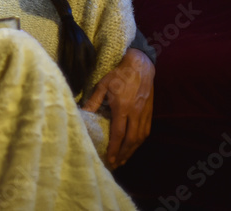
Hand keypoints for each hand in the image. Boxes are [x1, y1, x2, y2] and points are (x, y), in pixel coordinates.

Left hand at [82, 48, 154, 168]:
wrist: (141, 66)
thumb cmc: (119, 75)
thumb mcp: (103, 85)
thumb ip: (94, 101)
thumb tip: (83, 113)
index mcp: (123, 107)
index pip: (119, 133)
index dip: (115, 148)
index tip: (110, 159)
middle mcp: (135, 113)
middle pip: (131, 140)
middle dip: (123, 154)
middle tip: (116, 164)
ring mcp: (145, 114)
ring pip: (140, 138)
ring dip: (132, 151)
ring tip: (124, 160)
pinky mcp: (150, 113)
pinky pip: (146, 132)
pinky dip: (139, 142)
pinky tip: (133, 147)